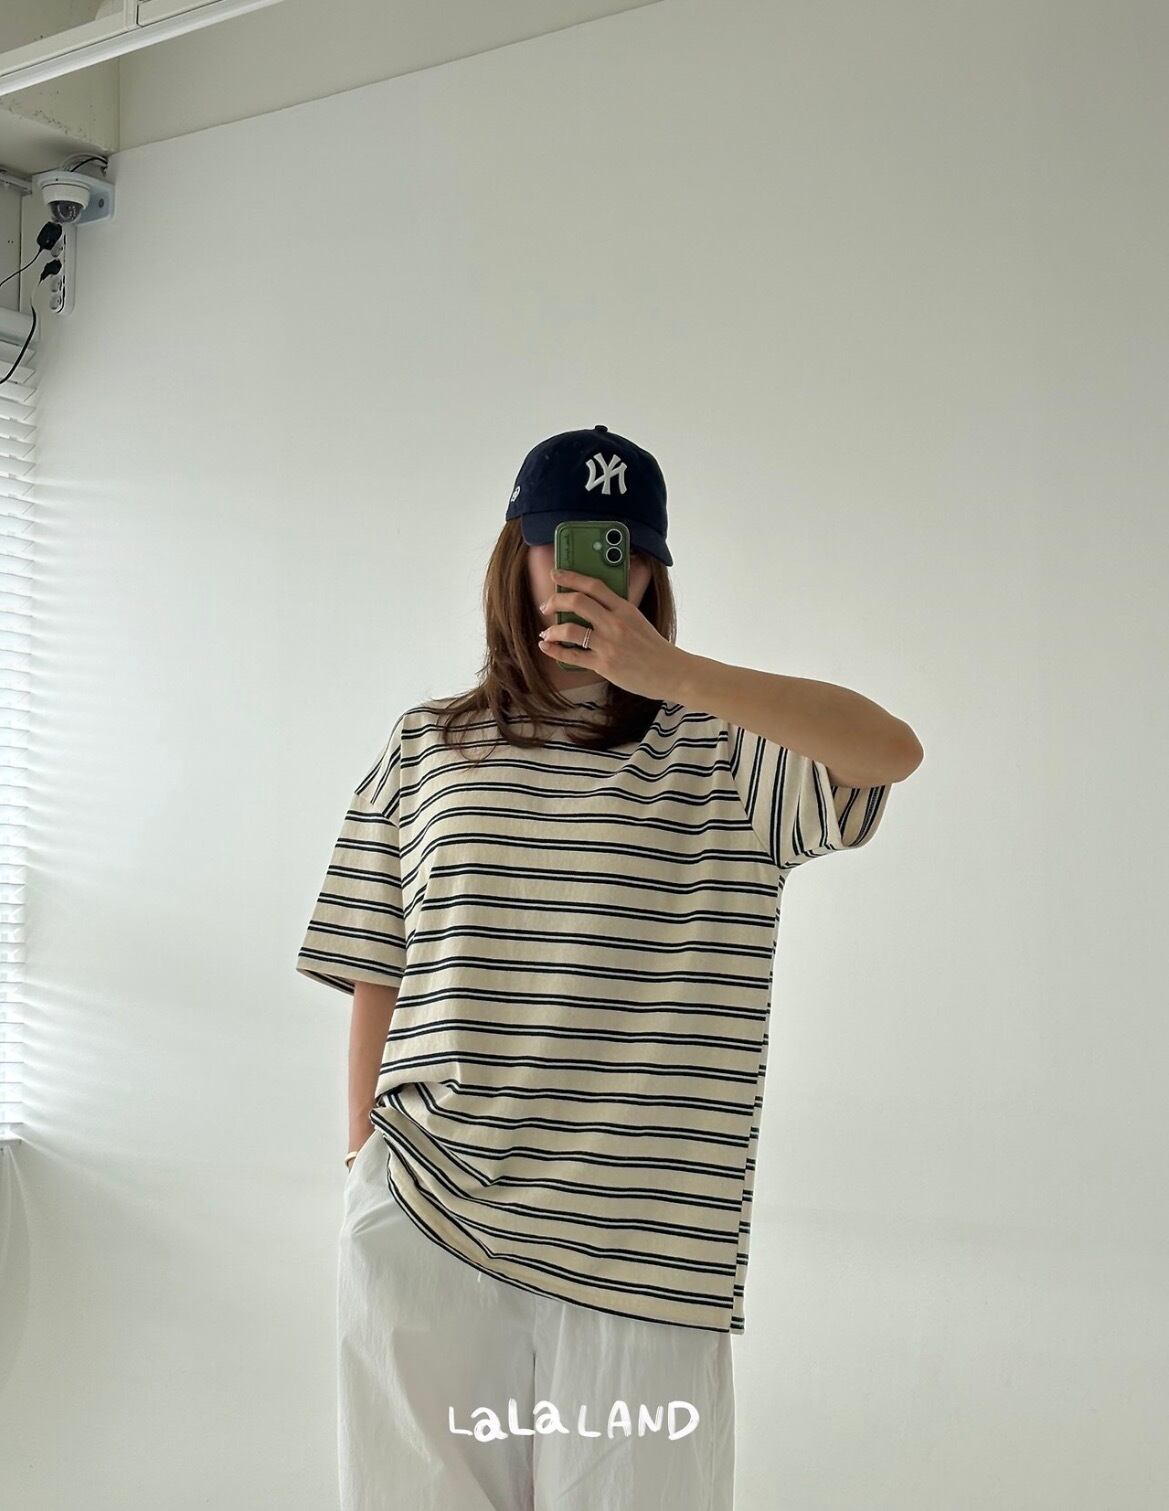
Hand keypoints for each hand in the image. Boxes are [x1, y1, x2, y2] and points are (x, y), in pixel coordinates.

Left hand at [537, 568, 686, 701]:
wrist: (671, 672)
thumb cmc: (654, 648)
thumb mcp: (638, 621)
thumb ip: (617, 612)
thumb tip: (592, 606)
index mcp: (624, 608)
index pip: (594, 585)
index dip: (571, 577)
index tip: (556, 574)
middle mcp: (615, 623)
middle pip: (577, 601)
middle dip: (555, 600)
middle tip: (547, 605)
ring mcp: (609, 644)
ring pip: (570, 629)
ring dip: (552, 629)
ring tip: (547, 633)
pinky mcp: (604, 665)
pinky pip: (572, 655)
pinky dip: (554, 650)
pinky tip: (547, 647)